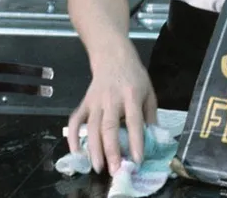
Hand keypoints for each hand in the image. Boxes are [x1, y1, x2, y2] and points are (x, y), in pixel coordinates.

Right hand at [66, 55, 157, 174]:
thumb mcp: (149, 91)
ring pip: (92, 128)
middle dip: (111, 151)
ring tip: (98, 167)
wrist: (113, 56)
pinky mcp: (84, 102)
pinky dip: (73, 136)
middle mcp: (111, 99)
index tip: (138, 160)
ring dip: (94, 149)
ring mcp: (95, 101)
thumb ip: (150, 115)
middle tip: (115, 170)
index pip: (134, 121)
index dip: (136, 142)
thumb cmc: (134, 76)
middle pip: (109, 127)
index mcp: (131, 95)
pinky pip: (75, 121)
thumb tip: (152, 138)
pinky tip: (77, 152)